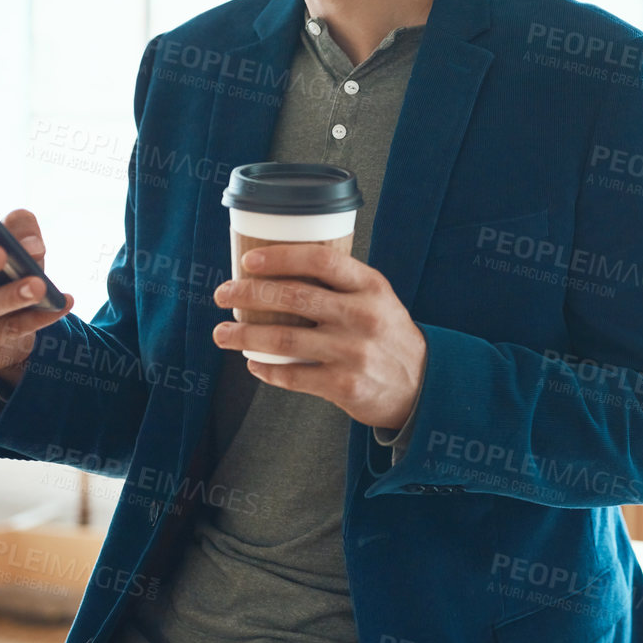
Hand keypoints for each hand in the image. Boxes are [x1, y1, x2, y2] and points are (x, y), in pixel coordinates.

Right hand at [0, 209, 74, 384]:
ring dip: (10, 295)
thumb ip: (20, 230)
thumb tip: (32, 244)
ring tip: (38, 286)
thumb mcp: (13, 244)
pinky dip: (38, 316)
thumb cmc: (4, 271)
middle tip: (0, 254)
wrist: (9, 324)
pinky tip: (61, 304)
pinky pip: (8, 328)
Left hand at [211, 244, 425, 428]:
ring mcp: (353, 352)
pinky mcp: (344, 385)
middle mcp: (363, 316)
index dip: (280, 257)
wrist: (421, 384)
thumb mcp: (377, 298)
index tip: (248, 261)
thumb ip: (341, 285)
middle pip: (293, 296)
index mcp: (371, 286)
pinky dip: (266, 370)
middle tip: (222, 294)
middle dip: (248, 293)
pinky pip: (293, 376)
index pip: (321, 259)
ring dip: (244, 335)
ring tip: (222, 333)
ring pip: (284, 339)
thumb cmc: (387, 334)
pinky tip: (253, 364)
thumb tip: (280, 271)